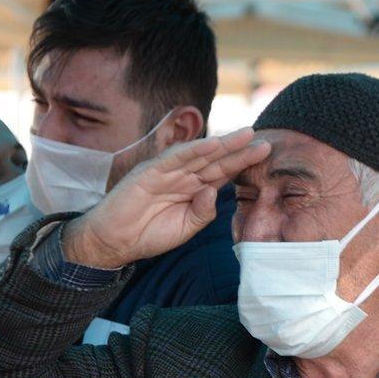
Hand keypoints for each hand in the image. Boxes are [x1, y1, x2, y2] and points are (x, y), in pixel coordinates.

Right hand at [63, 127, 270, 268]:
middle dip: (238, 149)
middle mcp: (182, 176)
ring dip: (221, 144)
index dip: (241, 163)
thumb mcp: (185, 229)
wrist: (115, 241)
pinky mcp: (150, 172)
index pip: (221, 172)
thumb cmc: (149, 234)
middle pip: (214, 160)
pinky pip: (175, 158)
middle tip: (261, 138)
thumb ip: (202, 213)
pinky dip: (193, 150)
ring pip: (198, 154)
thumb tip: (214, 191)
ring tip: (243, 136)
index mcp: (192, 189)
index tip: (263, 153)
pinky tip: (212, 145)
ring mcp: (166, 172)